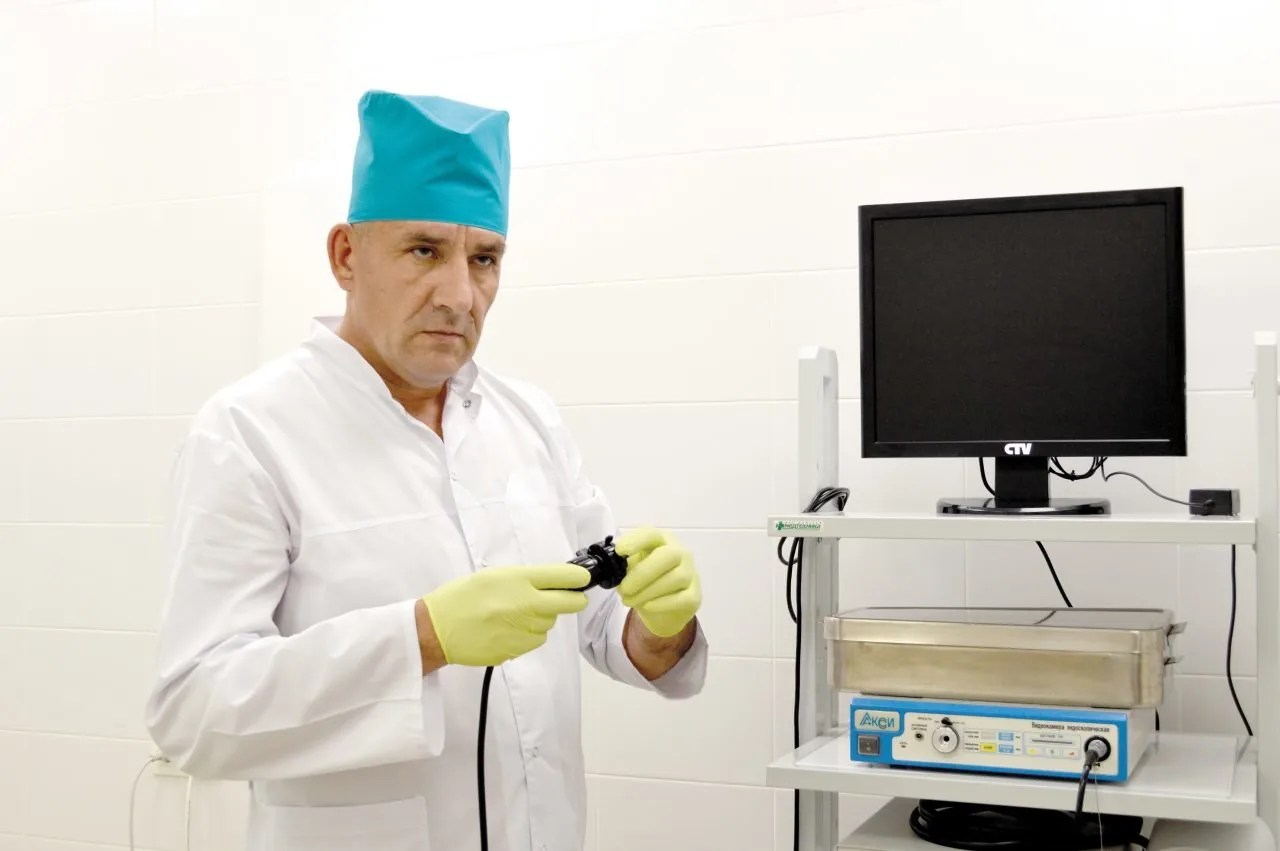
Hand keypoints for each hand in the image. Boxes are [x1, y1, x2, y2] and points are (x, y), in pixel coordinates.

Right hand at [420, 563, 590, 666]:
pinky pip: (535, 640)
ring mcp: (523, 631)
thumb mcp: (493, 576)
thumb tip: (553, 582)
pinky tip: (508, 629)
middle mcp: (526, 605)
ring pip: (550, 624)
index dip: (579, 578)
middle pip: (571, 603)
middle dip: (572, 600)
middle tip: (564, 597)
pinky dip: (528, 635)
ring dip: (542, 619)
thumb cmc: (462, 597)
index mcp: (519, 581)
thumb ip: (525, 579)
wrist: (436, 629)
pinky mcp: (516, 651)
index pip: (565, 577)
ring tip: (516, 614)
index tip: (582, 579)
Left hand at [615, 528, 700, 637]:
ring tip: (629, 600)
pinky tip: (647, 606)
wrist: (665, 608)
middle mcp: (681, 553)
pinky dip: (661, 603)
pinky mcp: (694, 596)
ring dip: (648, 592)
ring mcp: (691, 574)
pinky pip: (681, 598)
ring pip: (675, 578)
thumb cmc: (646, 581)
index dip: (636, 540)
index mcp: (662, 541)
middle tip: (624, 589)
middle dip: (643, 573)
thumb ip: (624, 565)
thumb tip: (612, 567)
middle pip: (669, 555)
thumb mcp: (633, 569)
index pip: (652, 534)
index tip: (620, 551)